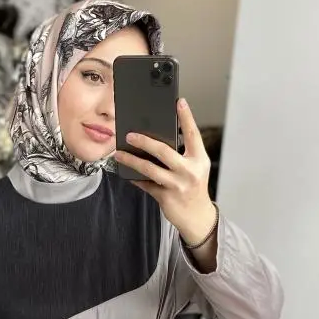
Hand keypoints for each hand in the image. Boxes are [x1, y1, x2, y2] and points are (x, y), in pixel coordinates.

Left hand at [114, 98, 215, 245]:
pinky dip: (135, 178)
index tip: (179, 102)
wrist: (197, 216)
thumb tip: (158, 140)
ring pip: (150, 169)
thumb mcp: (195, 168)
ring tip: (120, 153)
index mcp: (199, 159)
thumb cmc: (193, 187)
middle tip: (130, 134)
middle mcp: (190, 170)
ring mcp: (177, 184)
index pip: (193, 134)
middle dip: (144, 141)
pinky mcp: (166, 197)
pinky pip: (146, 184)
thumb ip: (182, 154)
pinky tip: (125, 172)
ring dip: (132, 160)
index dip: (186, 117)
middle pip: (164, 151)